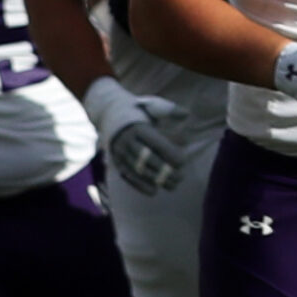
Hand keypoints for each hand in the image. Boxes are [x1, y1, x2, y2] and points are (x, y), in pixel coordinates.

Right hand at [83, 78, 187, 195]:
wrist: (109, 113)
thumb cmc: (139, 110)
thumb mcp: (152, 106)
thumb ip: (169, 110)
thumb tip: (187, 114)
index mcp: (137, 127)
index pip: (154, 142)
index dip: (169, 152)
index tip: (183, 161)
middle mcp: (126, 140)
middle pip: (146, 158)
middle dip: (165, 170)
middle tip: (181, 177)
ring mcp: (119, 152)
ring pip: (137, 169)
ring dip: (155, 180)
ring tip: (173, 185)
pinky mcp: (116, 161)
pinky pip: (127, 175)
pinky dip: (139, 185)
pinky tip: (154, 191)